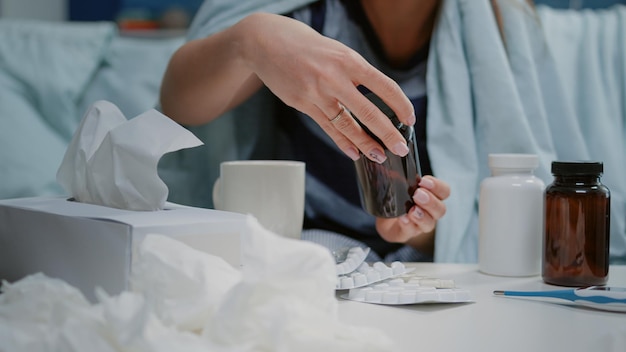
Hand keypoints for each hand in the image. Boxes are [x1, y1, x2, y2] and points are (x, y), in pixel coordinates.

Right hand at [237, 13, 415, 162]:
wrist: (267, 42)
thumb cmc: (308, 47)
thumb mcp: (338, 52)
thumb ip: (356, 74)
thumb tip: (377, 99)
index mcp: (349, 60)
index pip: (385, 86)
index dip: (401, 105)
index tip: (409, 119)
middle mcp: (335, 77)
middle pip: (369, 111)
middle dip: (388, 133)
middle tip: (400, 148)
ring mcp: (317, 93)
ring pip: (347, 125)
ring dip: (365, 144)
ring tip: (378, 156)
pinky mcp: (303, 104)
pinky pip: (327, 127)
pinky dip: (342, 142)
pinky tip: (353, 153)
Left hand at [375, 176, 449, 254]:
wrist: (385, 219)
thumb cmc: (397, 198)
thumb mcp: (397, 183)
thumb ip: (397, 175)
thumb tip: (390, 166)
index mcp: (431, 196)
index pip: (444, 191)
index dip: (437, 186)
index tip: (424, 181)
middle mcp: (430, 212)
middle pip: (440, 209)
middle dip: (430, 201)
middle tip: (418, 195)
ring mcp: (420, 224)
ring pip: (430, 223)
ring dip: (422, 216)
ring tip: (412, 210)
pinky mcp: (407, 233)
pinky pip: (411, 231)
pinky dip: (408, 225)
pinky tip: (402, 219)